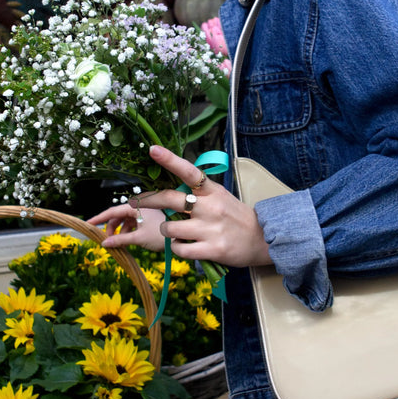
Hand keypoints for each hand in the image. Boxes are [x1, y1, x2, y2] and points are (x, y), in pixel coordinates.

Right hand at [87, 203, 165, 252]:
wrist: (183, 236)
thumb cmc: (161, 235)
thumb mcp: (138, 238)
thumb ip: (120, 240)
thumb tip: (104, 243)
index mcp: (136, 206)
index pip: (112, 211)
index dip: (99, 219)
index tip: (88, 224)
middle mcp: (139, 206)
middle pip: (118, 216)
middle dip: (111, 229)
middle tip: (107, 242)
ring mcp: (145, 211)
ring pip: (126, 221)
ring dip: (120, 232)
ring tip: (118, 245)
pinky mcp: (150, 217)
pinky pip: (134, 223)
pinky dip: (129, 231)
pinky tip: (127, 242)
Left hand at [88, 145, 271, 267]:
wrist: (262, 239)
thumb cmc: (235, 216)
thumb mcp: (219, 196)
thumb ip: (197, 193)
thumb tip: (168, 193)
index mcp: (211, 191)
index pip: (189, 171)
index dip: (169, 159)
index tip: (153, 149)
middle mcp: (210, 207)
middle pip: (169, 199)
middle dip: (147, 201)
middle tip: (134, 202)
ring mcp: (210, 229)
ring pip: (169, 228)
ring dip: (167, 231)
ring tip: (176, 232)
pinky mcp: (212, 249)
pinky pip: (179, 248)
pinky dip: (177, 248)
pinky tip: (184, 245)